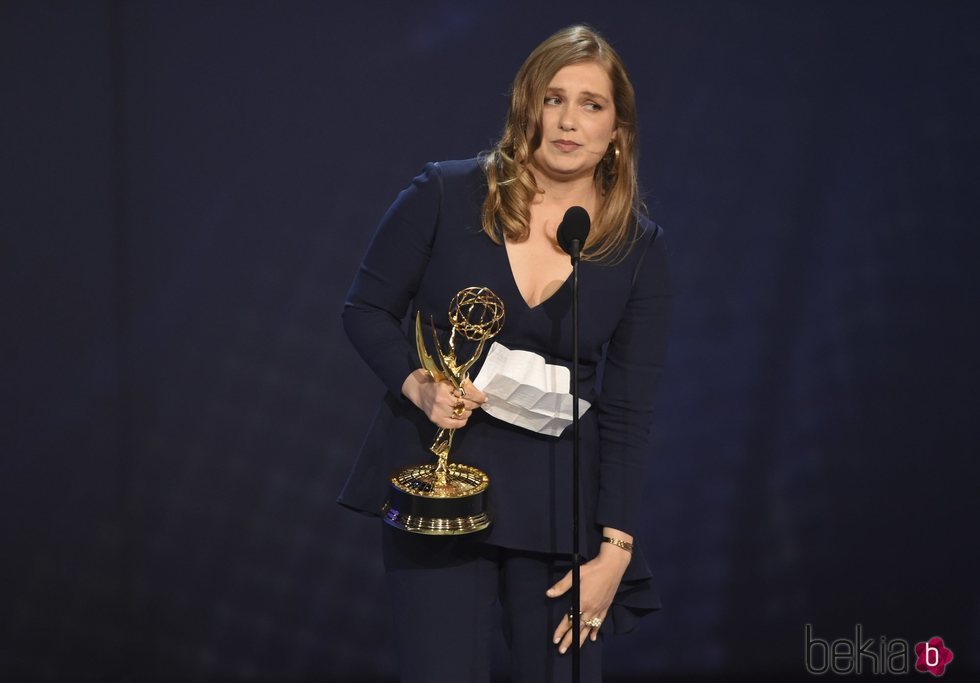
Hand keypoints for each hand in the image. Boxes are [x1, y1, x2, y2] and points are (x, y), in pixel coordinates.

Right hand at [402, 370, 486, 428]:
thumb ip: (464, 384)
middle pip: (466, 404)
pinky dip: (462, 421)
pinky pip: (455, 424)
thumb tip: (481, 395)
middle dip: (475, 404)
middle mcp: (441, 399)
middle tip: (478, 402)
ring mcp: (439, 411)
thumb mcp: (450, 378)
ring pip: (463, 415)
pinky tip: (463, 416)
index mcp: (445, 386)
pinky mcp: (437, 420)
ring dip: (469, 412)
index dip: (478, 396)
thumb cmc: (437, 382)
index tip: (484, 397)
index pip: (467, 393)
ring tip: (467, 408)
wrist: (419, 391)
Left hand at [546, 539, 631, 653]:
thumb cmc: (592, 569)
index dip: (561, 630)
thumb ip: (561, 586)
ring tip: (575, 649)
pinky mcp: (606, 607)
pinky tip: (593, 638)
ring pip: (589, 628)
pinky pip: (600, 622)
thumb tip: (549, 594)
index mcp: (582, 601)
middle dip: (570, 640)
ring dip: (581, 639)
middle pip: (578, 628)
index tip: (555, 640)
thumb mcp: (574, 575)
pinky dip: (596, 630)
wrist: (612, 566)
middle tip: (562, 651)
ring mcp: (599, 609)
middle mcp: (591, 608)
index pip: (569, 620)